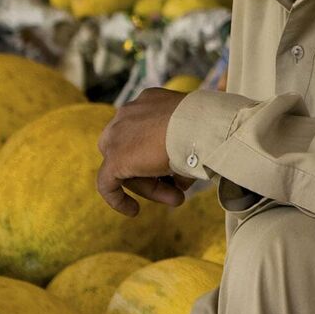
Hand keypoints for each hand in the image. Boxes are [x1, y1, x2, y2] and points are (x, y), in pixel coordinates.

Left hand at [98, 87, 189, 215]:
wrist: (200, 127)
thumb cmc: (206, 128)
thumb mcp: (193, 134)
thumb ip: (181, 149)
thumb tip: (179, 177)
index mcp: (148, 102)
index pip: (146, 134)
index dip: (162, 157)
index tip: (179, 171)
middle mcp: (128, 114)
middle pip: (133, 151)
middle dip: (154, 174)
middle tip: (178, 189)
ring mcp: (117, 134)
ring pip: (126, 167)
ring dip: (150, 186)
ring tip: (176, 199)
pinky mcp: (115, 158)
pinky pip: (107, 183)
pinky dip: (118, 198)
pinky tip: (133, 211)